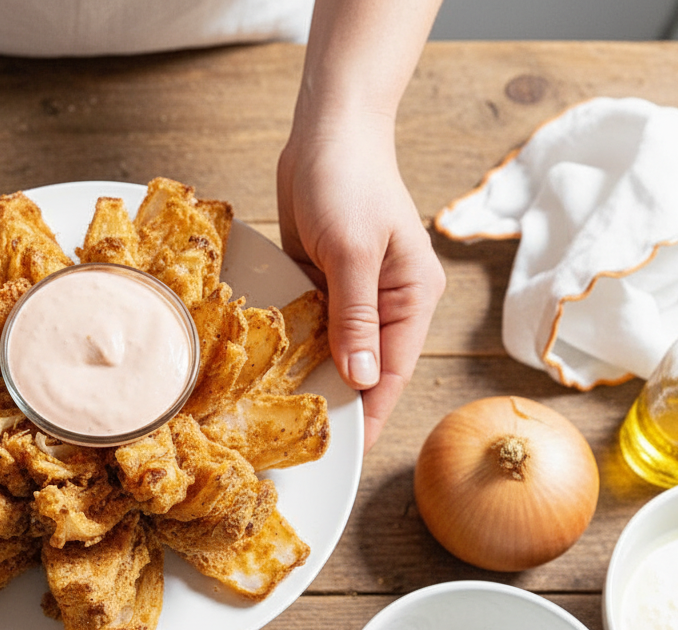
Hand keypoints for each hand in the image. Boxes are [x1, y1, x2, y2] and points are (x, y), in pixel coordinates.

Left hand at [277, 115, 444, 450]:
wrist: (325, 131)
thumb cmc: (349, 181)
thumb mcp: (354, 252)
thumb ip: (356, 318)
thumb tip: (362, 380)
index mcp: (411, 298)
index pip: (392, 372)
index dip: (371, 413)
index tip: (347, 450)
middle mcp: (386, 303)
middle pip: (363, 367)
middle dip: (337, 400)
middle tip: (299, 440)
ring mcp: (352, 294)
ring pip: (333, 350)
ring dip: (310, 376)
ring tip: (278, 416)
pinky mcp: (322, 282)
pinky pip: (309, 326)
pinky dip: (292, 346)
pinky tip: (266, 370)